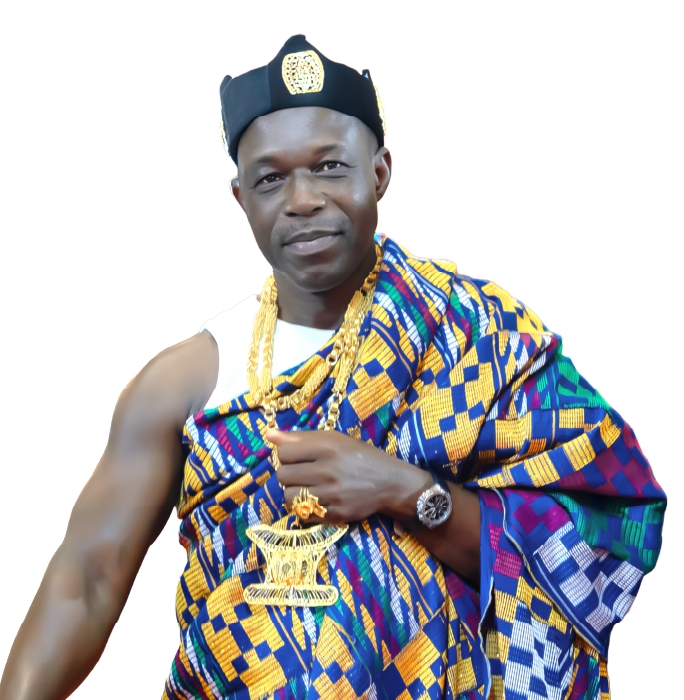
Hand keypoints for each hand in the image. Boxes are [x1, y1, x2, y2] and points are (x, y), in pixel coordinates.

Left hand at [268, 429, 431, 524]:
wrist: (390, 482)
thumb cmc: (359, 456)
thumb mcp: (334, 439)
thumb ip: (301, 437)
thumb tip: (268, 434)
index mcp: (328, 447)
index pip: (284, 453)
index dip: (286, 455)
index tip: (297, 457)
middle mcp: (329, 470)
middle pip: (283, 475)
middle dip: (288, 474)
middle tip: (302, 473)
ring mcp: (332, 494)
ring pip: (288, 497)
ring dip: (293, 492)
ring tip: (306, 488)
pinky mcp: (335, 514)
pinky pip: (303, 513)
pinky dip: (304, 507)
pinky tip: (316, 500)